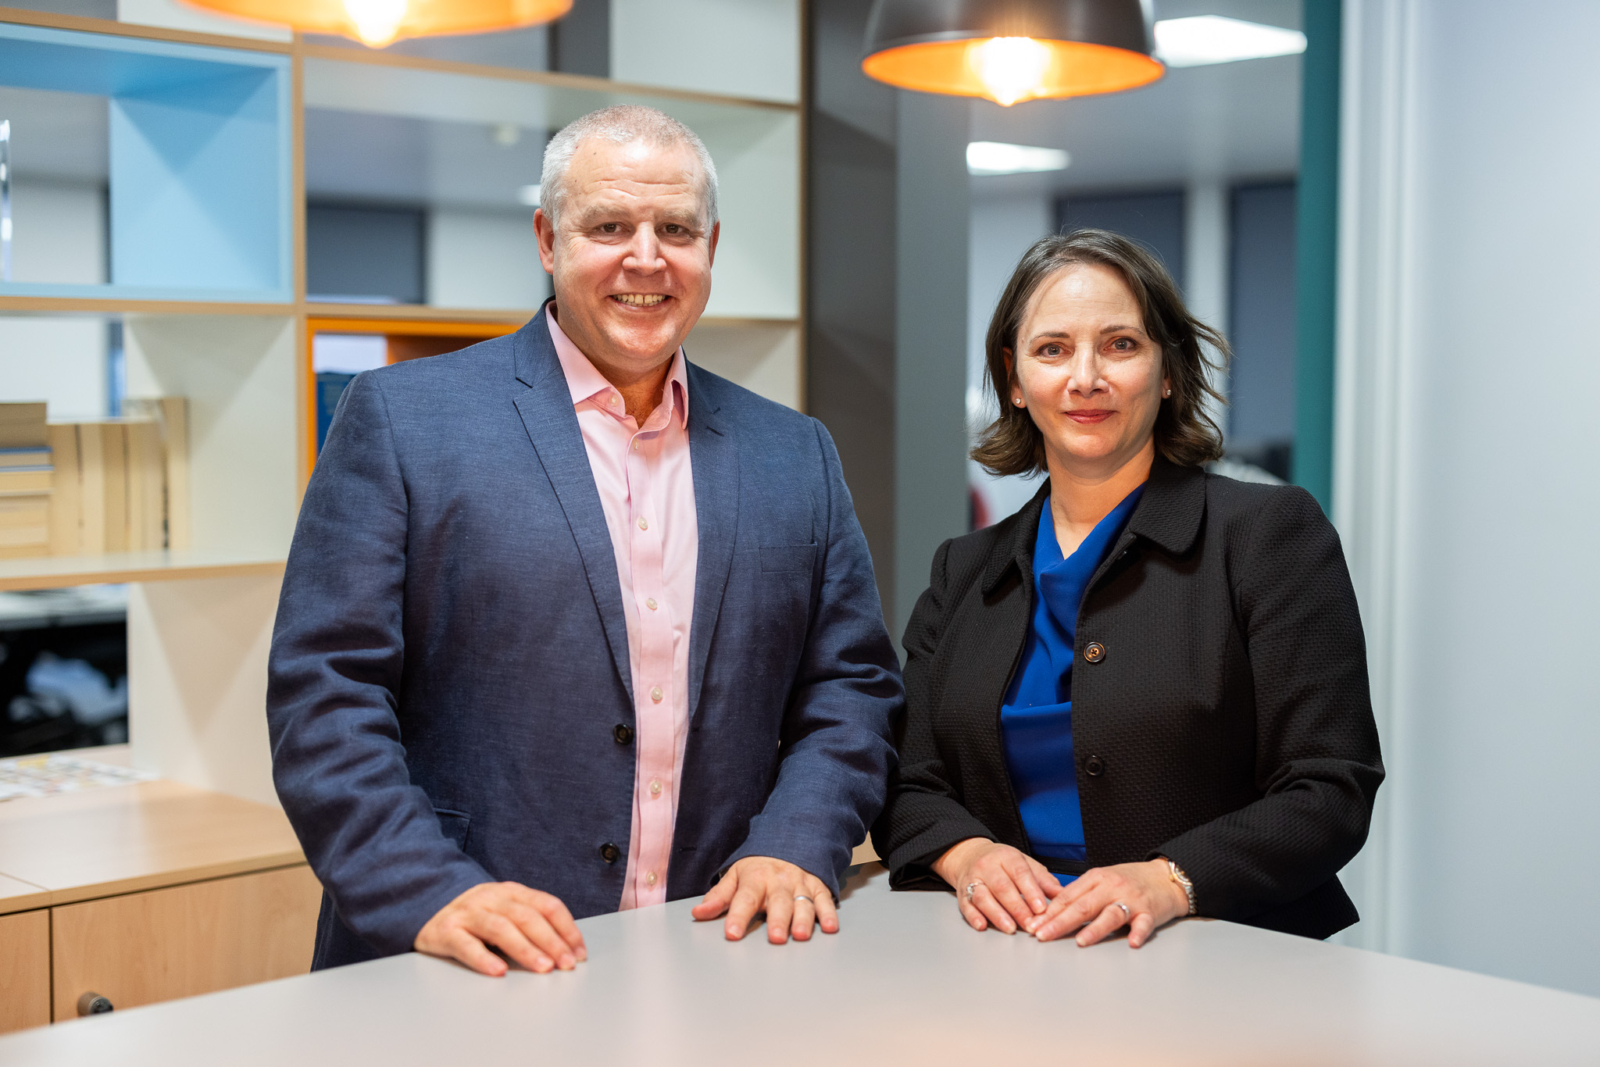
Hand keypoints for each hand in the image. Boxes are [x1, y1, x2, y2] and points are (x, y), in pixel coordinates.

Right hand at [414, 881, 586, 975]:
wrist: (426, 906)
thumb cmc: (476, 915)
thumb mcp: (505, 909)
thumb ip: (531, 922)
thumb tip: (567, 948)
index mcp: (512, 892)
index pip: (547, 905)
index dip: (567, 928)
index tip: (579, 952)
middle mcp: (492, 898)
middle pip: (527, 917)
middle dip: (551, 941)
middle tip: (566, 964)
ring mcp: (468, 913)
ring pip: (501, 928)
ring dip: (525, 949)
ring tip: (543, 967)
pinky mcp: (446, 931)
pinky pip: (466, 944)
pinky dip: (483, 958)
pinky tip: (498, 971)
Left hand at [691, 856, 837, 943]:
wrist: (790, 842)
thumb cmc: (759, 867)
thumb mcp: (736, 876)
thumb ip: (719, 896)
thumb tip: (698, 913)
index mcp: (755, 878)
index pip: (744, 898)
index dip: (737, 916)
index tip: (732, 933)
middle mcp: (779, 881)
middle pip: (778, 902)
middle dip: (777, 920)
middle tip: (775, 938)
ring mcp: (801, 884)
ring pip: (803, 902)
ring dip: (803, 919)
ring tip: (801, 935)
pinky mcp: (818, 887)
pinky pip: (825, 900)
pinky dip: (829, 913)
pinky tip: (830, 927)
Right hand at [931, 837, 1062, 933]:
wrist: (970, 856)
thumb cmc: (1003, 864)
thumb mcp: (1025, 864)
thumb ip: (1043, 880)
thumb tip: (1063, 895)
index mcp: (1006, 856)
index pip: (1019, 872)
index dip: (1031, 891)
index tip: (1041, 908)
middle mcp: (987, 866)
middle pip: (1002, 887)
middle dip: (1017, 908)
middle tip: (1030, 925)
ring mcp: (972, 880)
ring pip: (983, 897)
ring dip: (997, 914)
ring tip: (1010, 929)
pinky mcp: (962, 894)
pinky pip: (966, 905)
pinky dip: (973, 917)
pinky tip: (982, 925)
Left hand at [1030, 859, 1188, 947]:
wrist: (1166, 877)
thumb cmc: (1130, 881)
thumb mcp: (1102, 880)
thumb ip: (1080, 894)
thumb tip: (1050, 912)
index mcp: (1096, 878)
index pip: (1068, 896)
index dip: (1049, 912)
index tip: (1033, 926)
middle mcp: (1112, 887)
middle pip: (1083, 906)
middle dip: (1060, 922)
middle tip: (1043, 935)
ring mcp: (1131, 899)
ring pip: (1110, 914)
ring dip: (1095, 929)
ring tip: (1081, 941)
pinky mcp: (1150, 912)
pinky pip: (1143, 923)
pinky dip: (1138, 933)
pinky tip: (1132, 942)